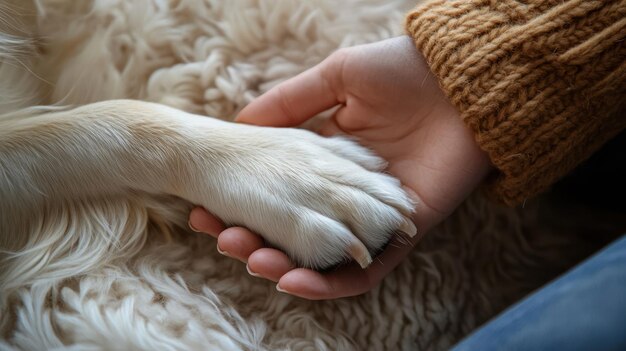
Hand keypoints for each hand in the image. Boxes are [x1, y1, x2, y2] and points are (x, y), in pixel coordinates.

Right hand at [189, 36, 491, 298]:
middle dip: (256, 240)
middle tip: (224, 240)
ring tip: (251, 260)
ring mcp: (376, 218)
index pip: (280, 195)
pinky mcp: (403, 236)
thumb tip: (240, 120)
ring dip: (284, 265)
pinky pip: (365, 273)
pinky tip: (293, 279)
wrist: (461, 80)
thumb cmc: (400, 71)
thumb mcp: (336, 79)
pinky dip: (329, 282)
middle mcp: (349, 195)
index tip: (208, 211)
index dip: (243, 206)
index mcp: (332, 162)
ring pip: (324, 258)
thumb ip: (290, 102)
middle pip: (295, 232)